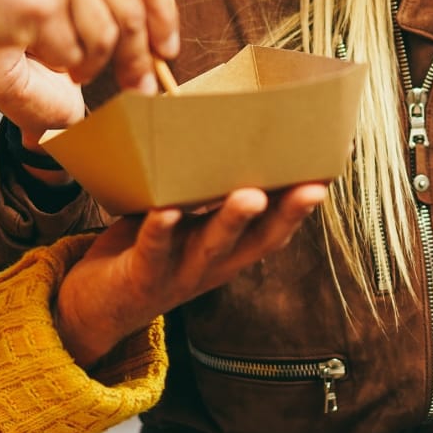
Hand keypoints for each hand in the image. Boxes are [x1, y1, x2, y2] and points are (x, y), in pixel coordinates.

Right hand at [0, 0, 180, 111]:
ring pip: (102, 39)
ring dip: (80, 62)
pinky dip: (50, 65)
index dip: (162, 18)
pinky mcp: (43, 4)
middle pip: (133, 13)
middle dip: (136, 58)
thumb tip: (128, 41)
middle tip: (135, 86)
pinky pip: (68, 55)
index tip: (166, 47)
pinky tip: (21, 46)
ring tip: (46, 53)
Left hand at [55, 184, 329, 366]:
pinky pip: (154, 249)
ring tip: (249, 195)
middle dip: (288, 212)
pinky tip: (165, 210)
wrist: (97, 307)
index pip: (279, 223)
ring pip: (213, 245)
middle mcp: (215, 263)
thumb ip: (201, 186)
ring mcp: (181, 272)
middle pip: (259, 238)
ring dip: (232, 221)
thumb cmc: (147, 248)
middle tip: (314, 186)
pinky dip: (160, 230)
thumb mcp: (183, 218)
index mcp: (231, 247)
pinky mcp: (143, 275)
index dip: (306, 199)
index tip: (335, 166)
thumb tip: (217, 124)